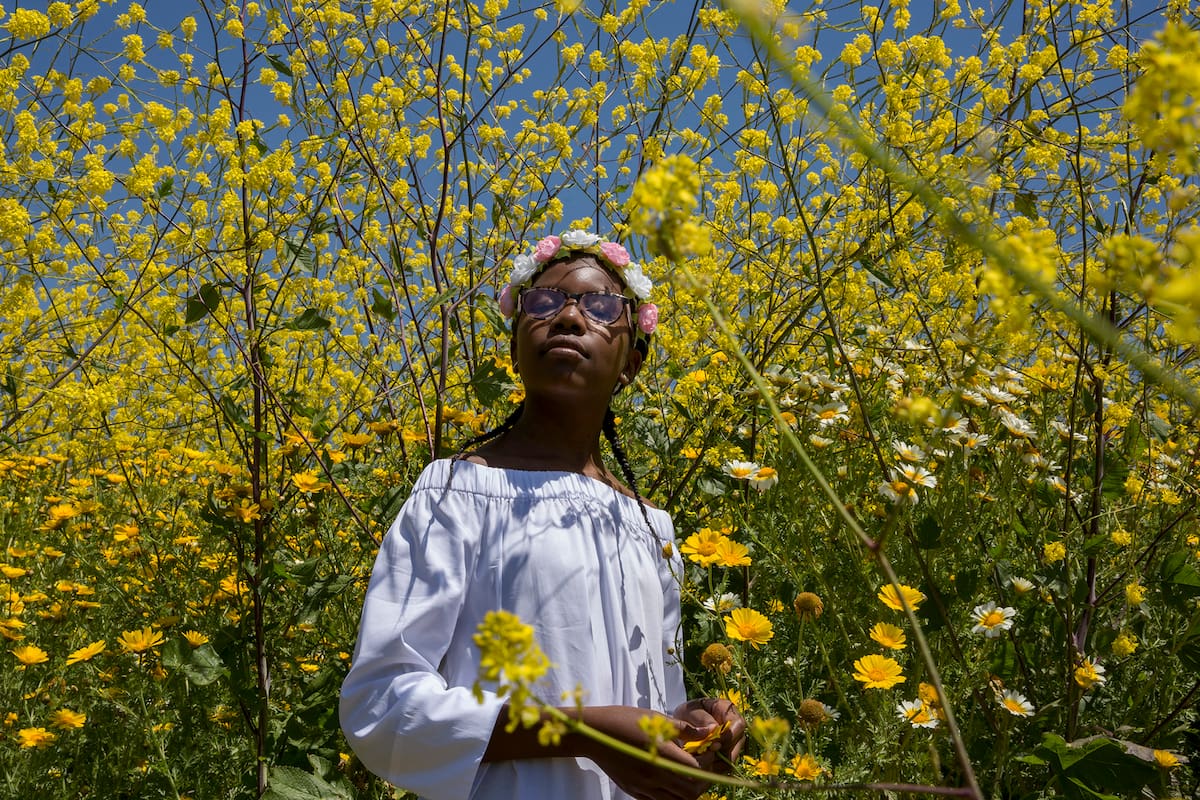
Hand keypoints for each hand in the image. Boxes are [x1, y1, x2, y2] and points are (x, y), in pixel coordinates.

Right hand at [577, 705, 713, 799]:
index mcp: (661, 753)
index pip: (696, 770)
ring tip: (688, 776)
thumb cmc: (624, 719)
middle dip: (702, 781)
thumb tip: (709, 732)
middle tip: (703, 768)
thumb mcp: (656, 717)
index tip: (708, 754)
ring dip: (687, 791)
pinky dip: (670, 796)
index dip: (707, 764)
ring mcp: (644, 786)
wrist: (594, 733)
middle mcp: (654, 774)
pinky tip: (670, 780)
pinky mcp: (634, 791)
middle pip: (691, 791)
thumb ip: (684, 729)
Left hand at [673, 698, 745, 773]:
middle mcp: (734, 726)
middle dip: (723, 751)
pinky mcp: (727, 754)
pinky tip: (702, 764)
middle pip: (738, 743)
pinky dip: (714, 767)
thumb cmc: (686, 714)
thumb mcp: (690, 711)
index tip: (713, 745)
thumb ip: (701, 718)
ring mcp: (733, 741)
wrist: (680, 724)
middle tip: (706, 755)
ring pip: (733, 756)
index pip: (738, 725)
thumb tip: (714, 728)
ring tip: (701, 759)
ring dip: (718, 761)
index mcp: (728, 710)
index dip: (728, 737)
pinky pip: (725, 766)